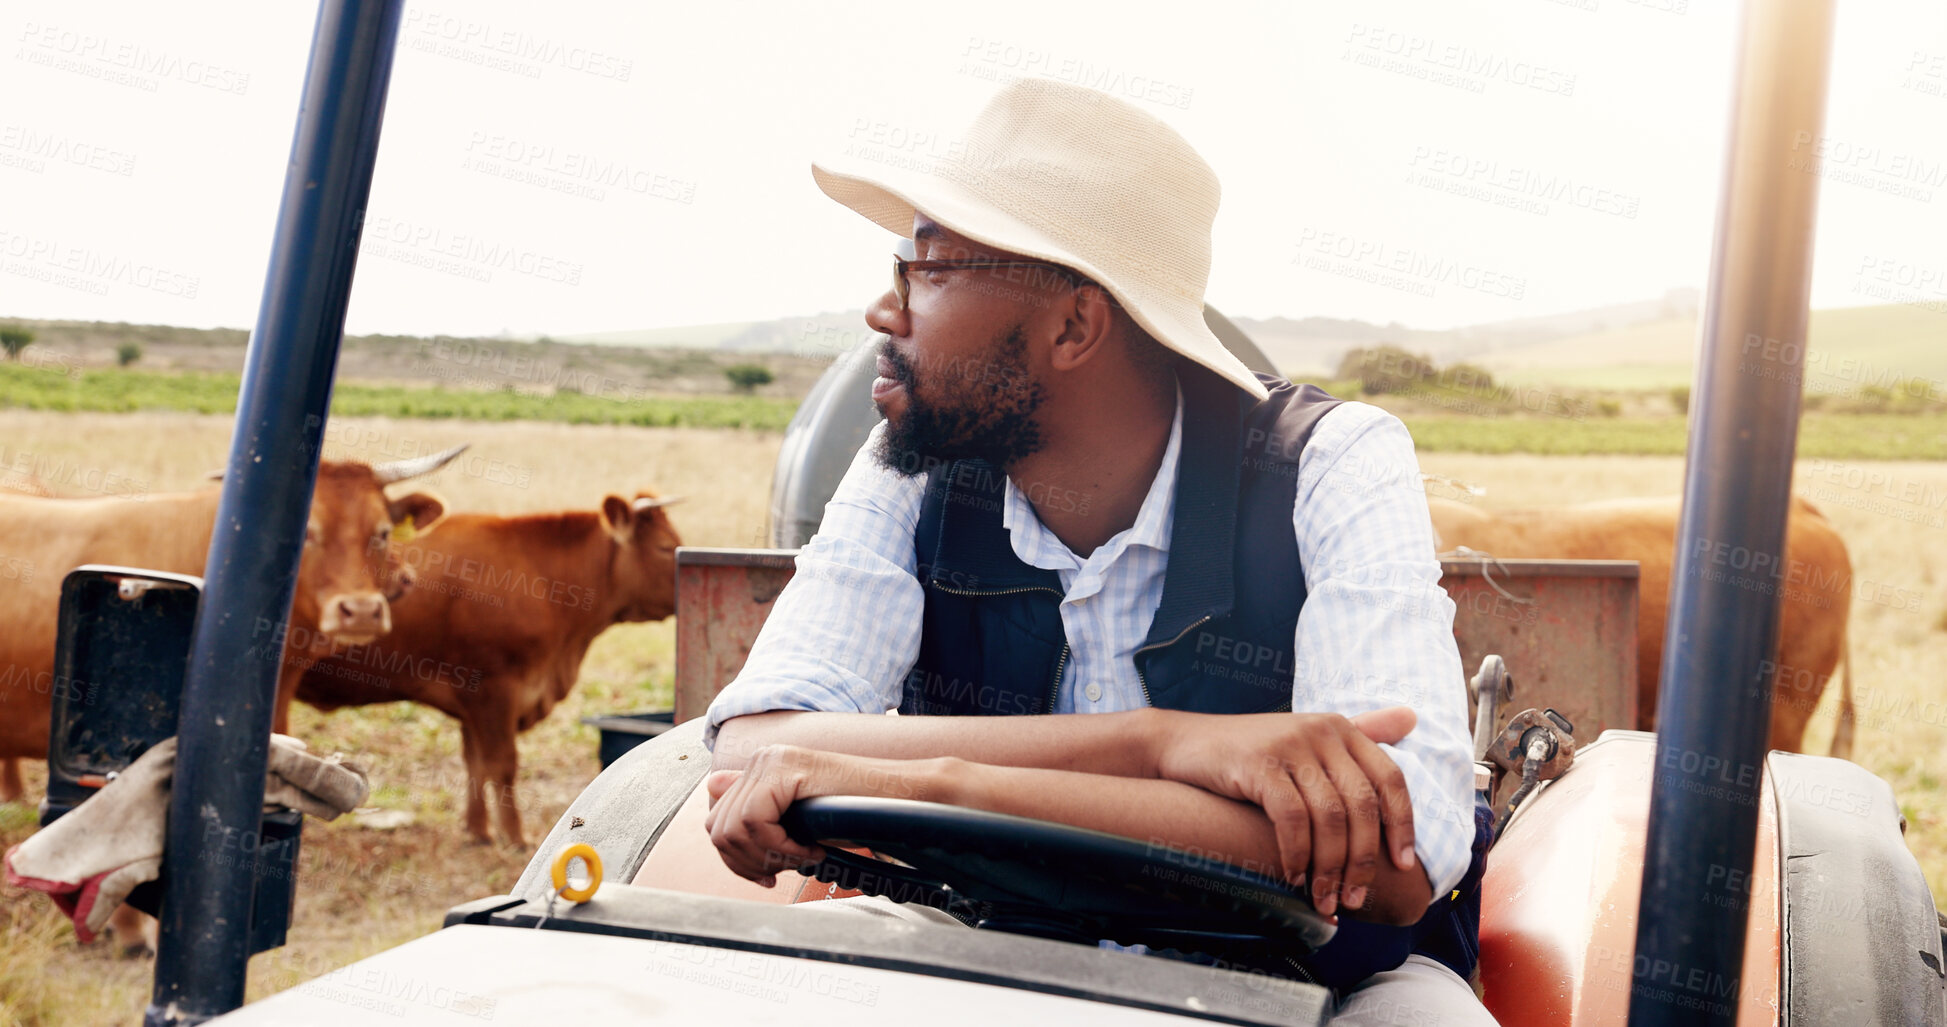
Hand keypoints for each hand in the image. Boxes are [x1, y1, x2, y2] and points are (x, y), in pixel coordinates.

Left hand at [703, 744, 942, 885]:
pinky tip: (810, 848)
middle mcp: (762, 760)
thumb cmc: (856, 813)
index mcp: (761, 771)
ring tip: (803, 856)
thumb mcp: (798, 821)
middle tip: (785, 870)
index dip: (736, 858)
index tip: (766, 874)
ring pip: (732, 828)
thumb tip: (712, 786)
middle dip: (747, 863)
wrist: (899, 799)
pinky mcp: (785, 769)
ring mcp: (772, 761)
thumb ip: (756, 810)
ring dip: (767, 856)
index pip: (717, 821)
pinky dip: (780, 847)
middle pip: (718, 828)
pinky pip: (755, 821)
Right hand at [1153, 706, 1417, 916]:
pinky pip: (1292, 818)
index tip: (1402, 865)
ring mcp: (1289, 745)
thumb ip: (1360, 729)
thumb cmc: (1249, 752)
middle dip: (1363, 860)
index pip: (1390, 779)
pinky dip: (1296, 854)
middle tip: (1354, 898)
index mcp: (1341, 728)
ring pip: (1330, 817)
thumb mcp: (1307, 737)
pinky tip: (1292, 878)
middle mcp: (1321, 731)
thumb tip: (1412, 716)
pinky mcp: (1258, 763)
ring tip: (1325, 899)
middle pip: (1362, 805)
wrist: (1180, 744)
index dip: (1402, 825)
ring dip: (1331, 868)